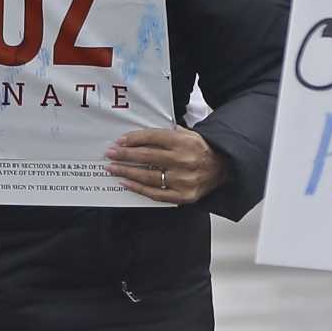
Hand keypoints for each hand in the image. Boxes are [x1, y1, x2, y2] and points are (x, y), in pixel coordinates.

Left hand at [105, 126, 223, 203]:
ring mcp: (183, 180)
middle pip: (147, 157)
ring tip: (112, 168)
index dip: (133, 139)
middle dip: (125, 155)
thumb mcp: (187, 134)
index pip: (152, 138)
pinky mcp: (183, 196)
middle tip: (109, 154)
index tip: (119, 141)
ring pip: (149, 176)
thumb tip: (137, 136)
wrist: (222, 168)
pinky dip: (138, 189)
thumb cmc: (199, 149)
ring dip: (127, 172)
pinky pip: (156, 194)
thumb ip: (166, 134)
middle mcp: (183, 161)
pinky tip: (125, 183)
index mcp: (184, 142)